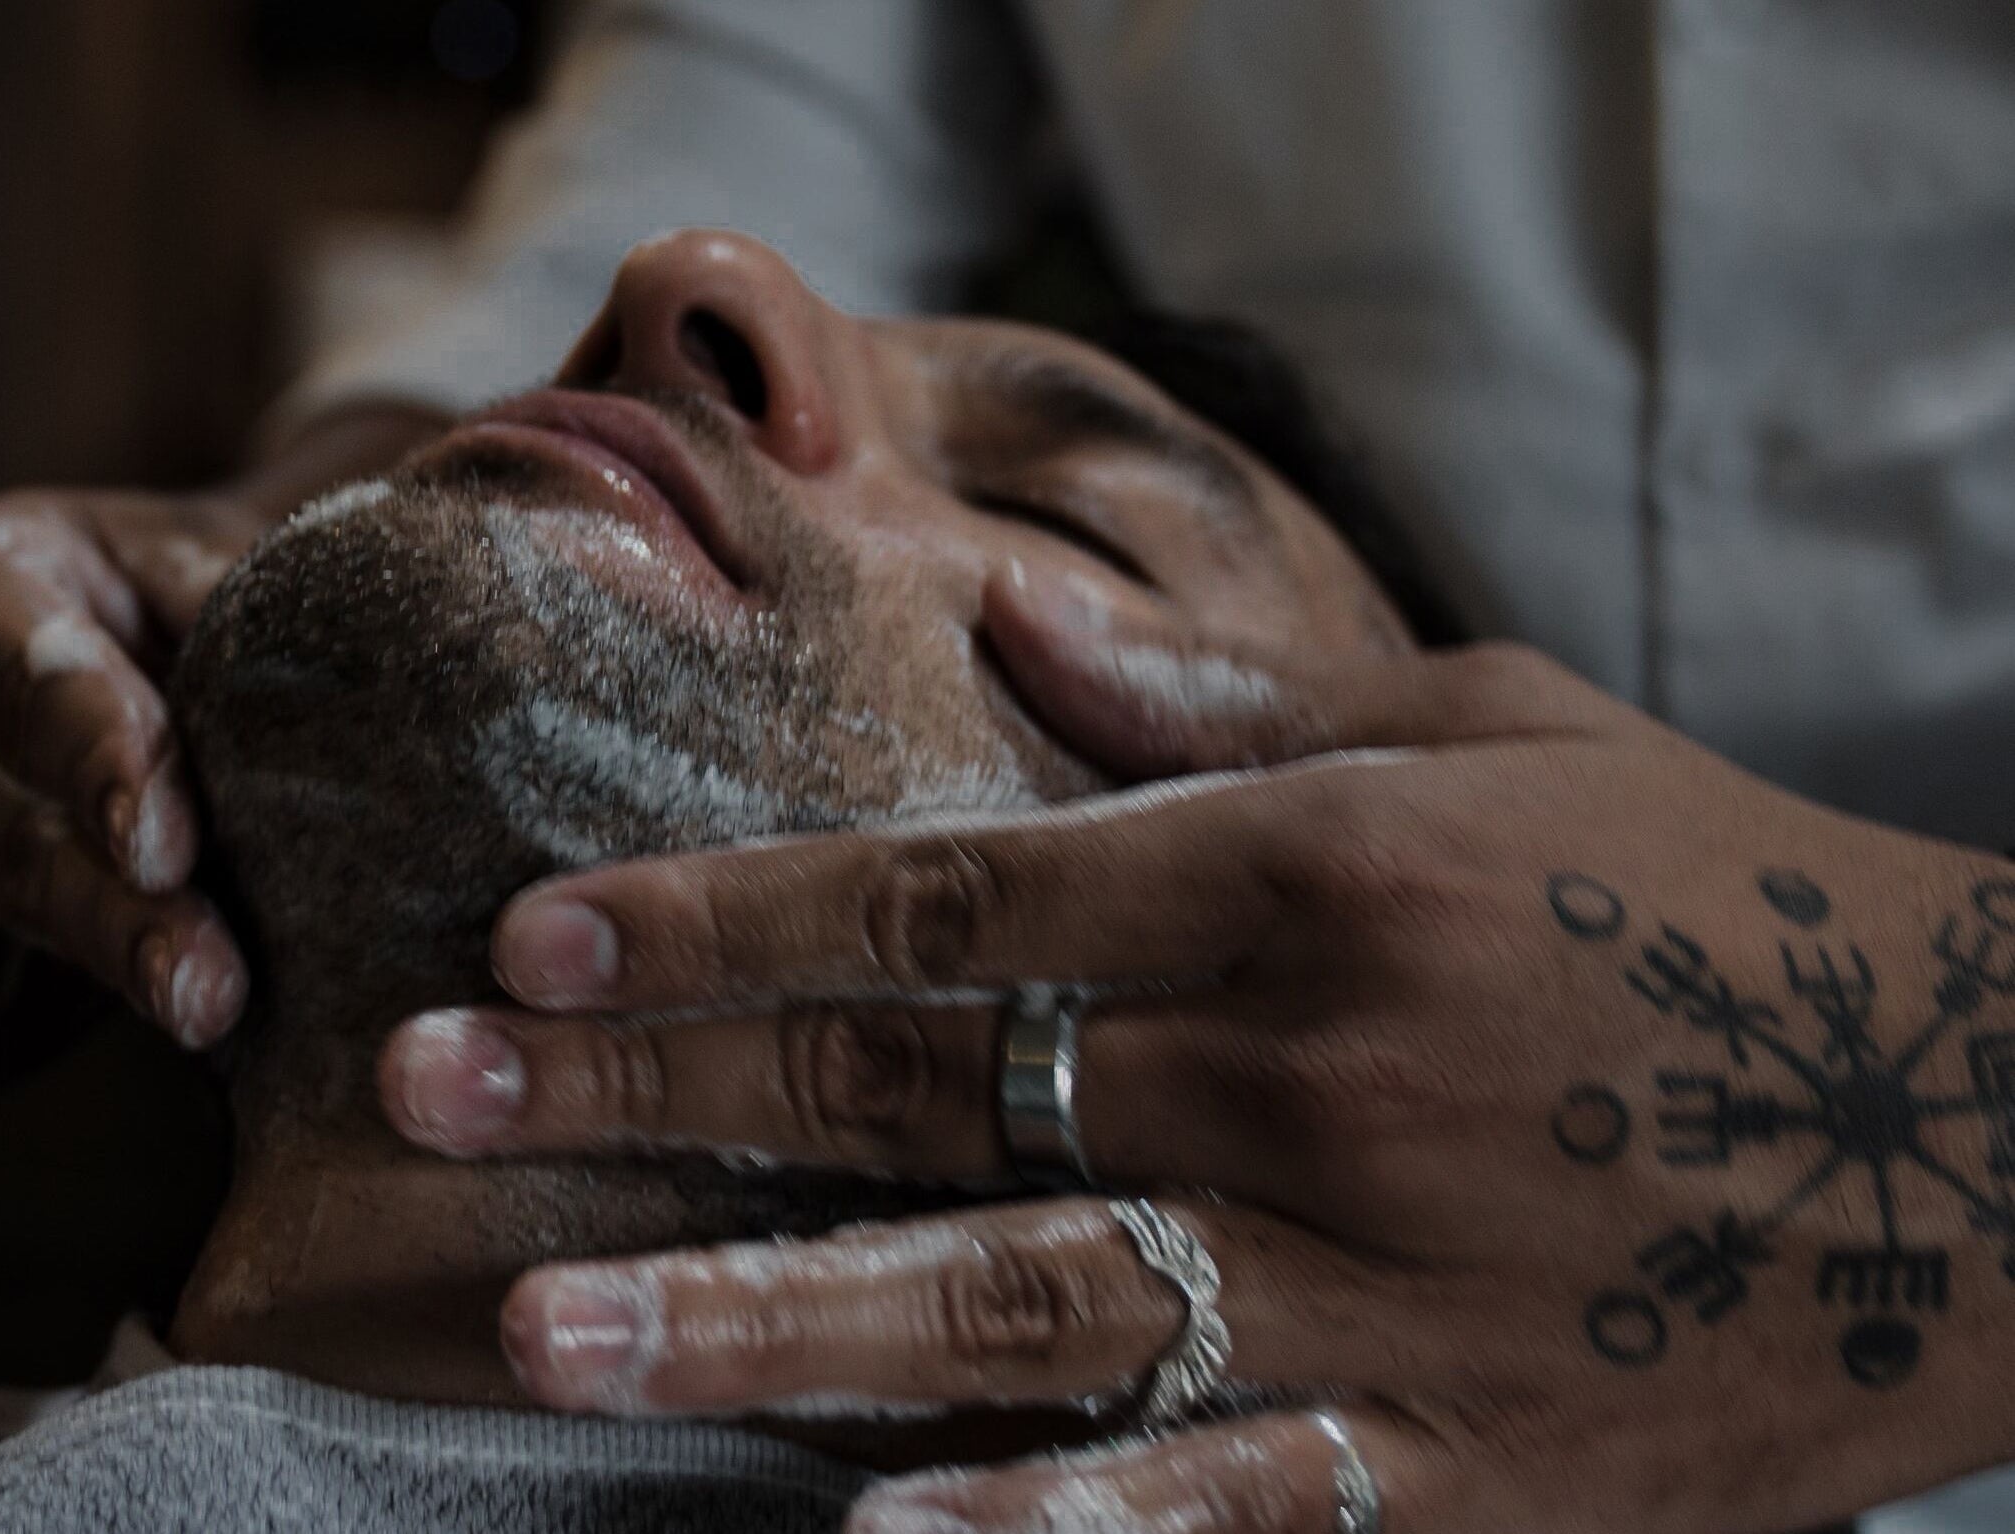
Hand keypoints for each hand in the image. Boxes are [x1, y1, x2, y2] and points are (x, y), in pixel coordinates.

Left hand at [382, 571, 2014, 1531]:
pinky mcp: (1471, 1469)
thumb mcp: (1497, 729)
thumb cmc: (1717, 899)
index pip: (940, 891)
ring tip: (553, 1332)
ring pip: (1014, 1305)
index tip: (522, 948)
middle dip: (657, 1097)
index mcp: (1302, 882)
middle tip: (426, 1115)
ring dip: (764, 1324)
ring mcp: (1379, 1292)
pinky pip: (1232, 1512)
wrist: (2012, 1135)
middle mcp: (1306, 1080)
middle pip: (919, 1090)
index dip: (713, 916)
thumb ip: (1234, 694)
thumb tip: (1013, 616)